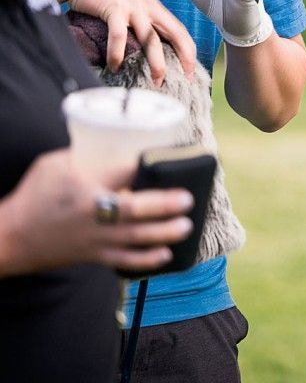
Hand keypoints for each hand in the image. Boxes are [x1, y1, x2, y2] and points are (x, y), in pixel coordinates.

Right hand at [0, 150, 192, 276]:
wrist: (10, 236)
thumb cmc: (34, 195)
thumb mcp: (55, 165)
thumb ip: (86, 156)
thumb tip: (118, 145)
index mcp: (83, 187)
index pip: (120, 174)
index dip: (145, 168)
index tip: (169, 160)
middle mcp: (91, 214)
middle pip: (133, 211)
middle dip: (163, 206)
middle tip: (188, 200)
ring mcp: (94, 239)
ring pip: (134, 238)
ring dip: (163, 234)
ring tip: (187, 226)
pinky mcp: (93, 256)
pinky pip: (123, 262)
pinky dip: (146, 261)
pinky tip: (166, 255)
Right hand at [60, 0, 198, 81]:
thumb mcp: (130, 5)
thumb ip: (139, 21)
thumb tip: (144, 49)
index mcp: (155, 8)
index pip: (180, 31)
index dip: (189, 51)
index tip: (191, 72)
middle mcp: (149, 7)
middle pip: (175, 34)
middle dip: (183, 58)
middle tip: (185, 80)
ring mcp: (133, 7)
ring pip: (151, 38)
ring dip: (156, 62)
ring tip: (156, 81)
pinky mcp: (114, 8)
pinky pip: (119, 35)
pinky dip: (118, 53)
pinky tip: (115, 67)